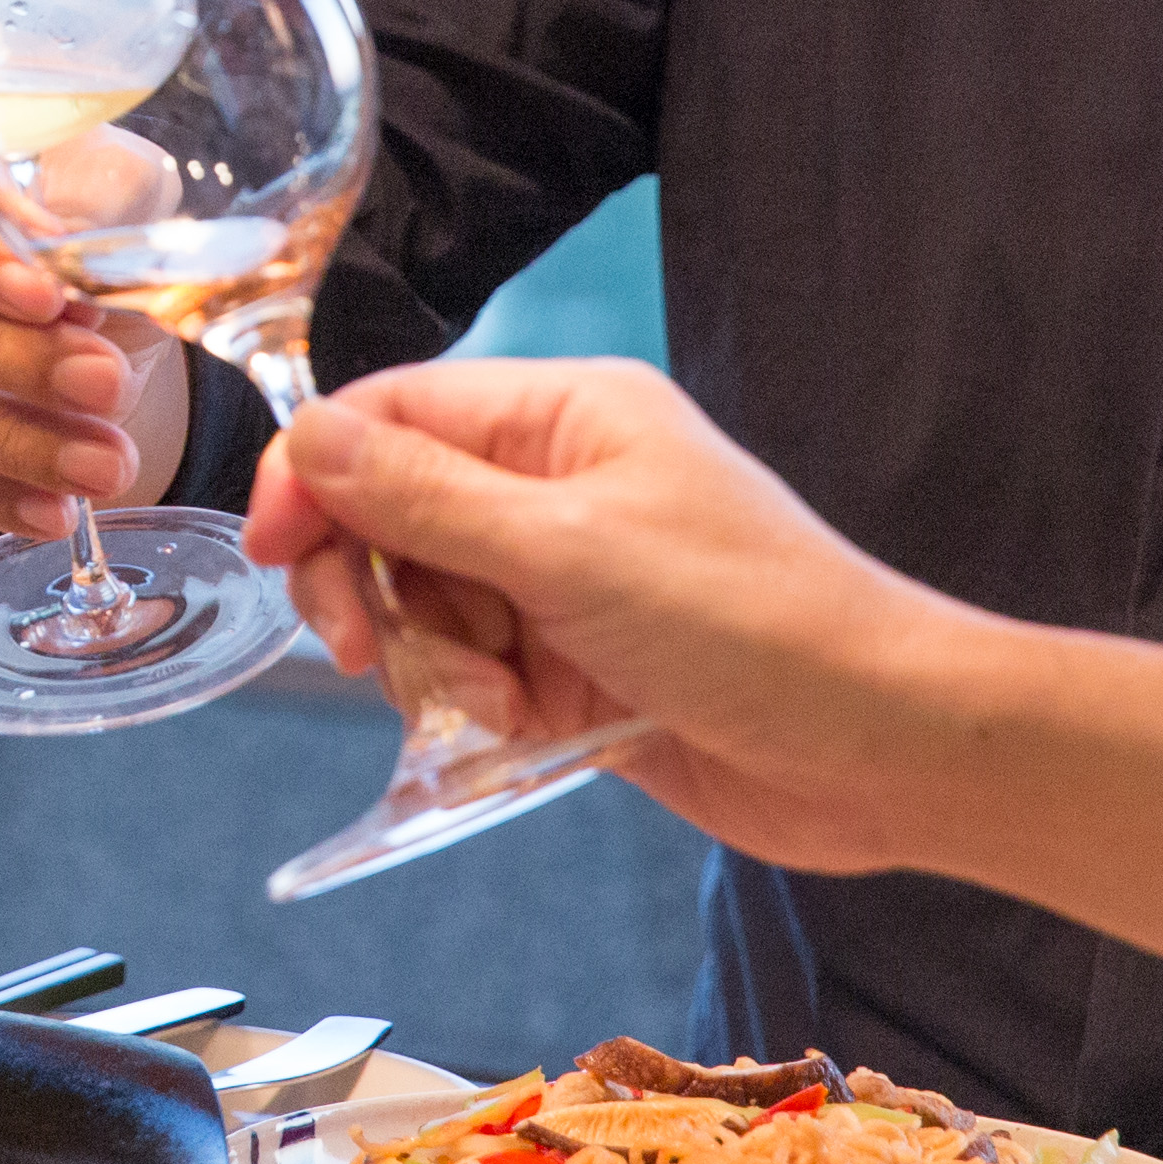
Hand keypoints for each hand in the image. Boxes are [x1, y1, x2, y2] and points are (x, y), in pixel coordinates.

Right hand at [0, 158, 196, 535]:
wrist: (68, 311)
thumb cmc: (81, 221)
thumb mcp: (114, 188)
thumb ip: (99, 204)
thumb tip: (71, 253)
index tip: (50, 299)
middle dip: (10, 356)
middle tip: (105, 390)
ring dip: (1, 439)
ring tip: (98, 469)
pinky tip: (43, 508)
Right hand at [243, 358, 1007, 874]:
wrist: (887, 748)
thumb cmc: (757, 624)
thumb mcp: (570, 549)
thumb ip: (425, 496)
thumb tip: (306, 438)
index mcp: (563, 418)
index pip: (389, 414)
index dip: (315, 477)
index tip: (275, 556)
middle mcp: (557, 487)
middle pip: (389, 514)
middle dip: (367, 585)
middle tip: (359, 652)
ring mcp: (566, 581)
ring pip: (423, 606)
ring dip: (431, 664)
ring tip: (497, 709)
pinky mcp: (575, 670)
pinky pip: (472, 676)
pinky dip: (473, 712)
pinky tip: (518, 737)